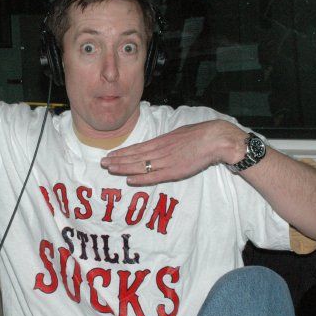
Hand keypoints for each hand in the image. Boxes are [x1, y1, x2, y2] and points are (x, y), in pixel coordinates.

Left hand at [100, 120, 245, 185]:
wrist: (213, 139)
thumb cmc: (199, 136)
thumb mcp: (178, 135)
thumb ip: (167, 142)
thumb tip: (160, 145)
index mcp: (160, 141)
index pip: (137, 148)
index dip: (122, 152)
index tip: (110, 155)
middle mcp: (159, 151)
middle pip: (134, 156)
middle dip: (117, 160)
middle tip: (102, 163)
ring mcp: (165, 161)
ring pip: (139, 166)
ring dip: (123, 168)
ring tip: (109, 169)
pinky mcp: (173, 171)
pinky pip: (153, 176)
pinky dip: (140, 178)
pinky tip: (129, 180)